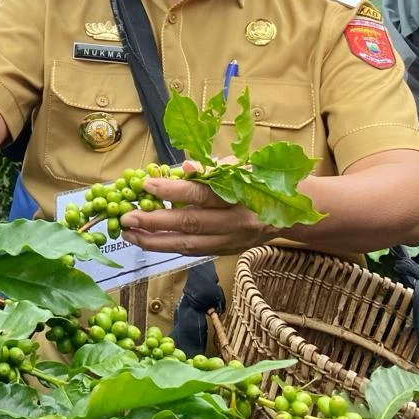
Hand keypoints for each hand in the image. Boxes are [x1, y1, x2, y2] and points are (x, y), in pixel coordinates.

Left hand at [118, 173, 275, 256]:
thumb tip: (186, 166)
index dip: (173, 189)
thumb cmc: (258, 181)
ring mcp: (230, 240)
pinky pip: (193, 252)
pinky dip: (169, 248)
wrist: (291, 212)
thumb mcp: (241, 168)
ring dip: (155, 241)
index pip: (201, 193)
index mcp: (239, 195)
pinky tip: (148, 242)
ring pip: (188, 245)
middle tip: (126, 217)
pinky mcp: (226, 252)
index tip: (146, 183)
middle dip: (154, 222)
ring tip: (129, 235)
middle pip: (190, 223)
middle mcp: (234, 221)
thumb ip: (213, 168)